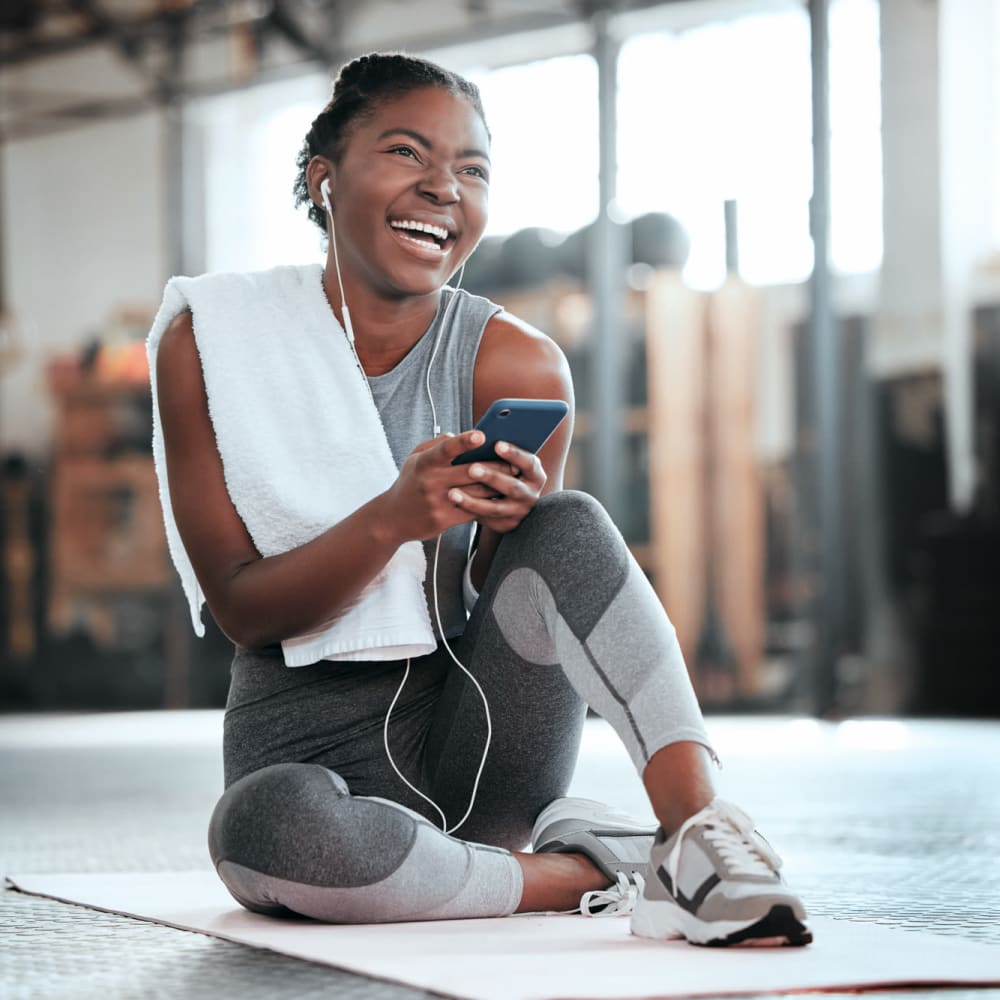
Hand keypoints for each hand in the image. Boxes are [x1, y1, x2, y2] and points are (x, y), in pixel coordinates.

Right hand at [382, 429, 503, 541]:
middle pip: (471, 472)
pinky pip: (473, 509)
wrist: (392, 517)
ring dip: (497, 485)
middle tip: (516, 461)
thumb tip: (458, 436)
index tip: (482, 435)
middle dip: (496, 466)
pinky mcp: (445, 519)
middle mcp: (431, 482)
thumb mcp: (415, 458)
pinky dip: (489, 502)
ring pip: (476, 492)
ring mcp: (438, 502)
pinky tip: (501, 496)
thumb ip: (436, 444)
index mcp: (424, 463)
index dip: (464, 442)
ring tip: (514, 478)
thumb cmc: (410, 482)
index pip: (446, 449)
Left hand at [445, 440, 545, 533]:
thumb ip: (500, 453)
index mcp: (534, 474)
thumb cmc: (505, 472)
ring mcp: (519, 512)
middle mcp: (530, 494)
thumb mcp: (509, 462)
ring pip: (495, 508)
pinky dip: (469, 512)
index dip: (514, 454)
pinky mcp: (506, 525)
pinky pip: (486, 520)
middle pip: (512, 487)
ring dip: (473, 501)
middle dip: (491, 477)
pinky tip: (454, 505)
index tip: (497, 444)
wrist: (510, 501)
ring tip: (453, 493)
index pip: (528, 463)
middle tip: (471, 468)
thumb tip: (480, 438)